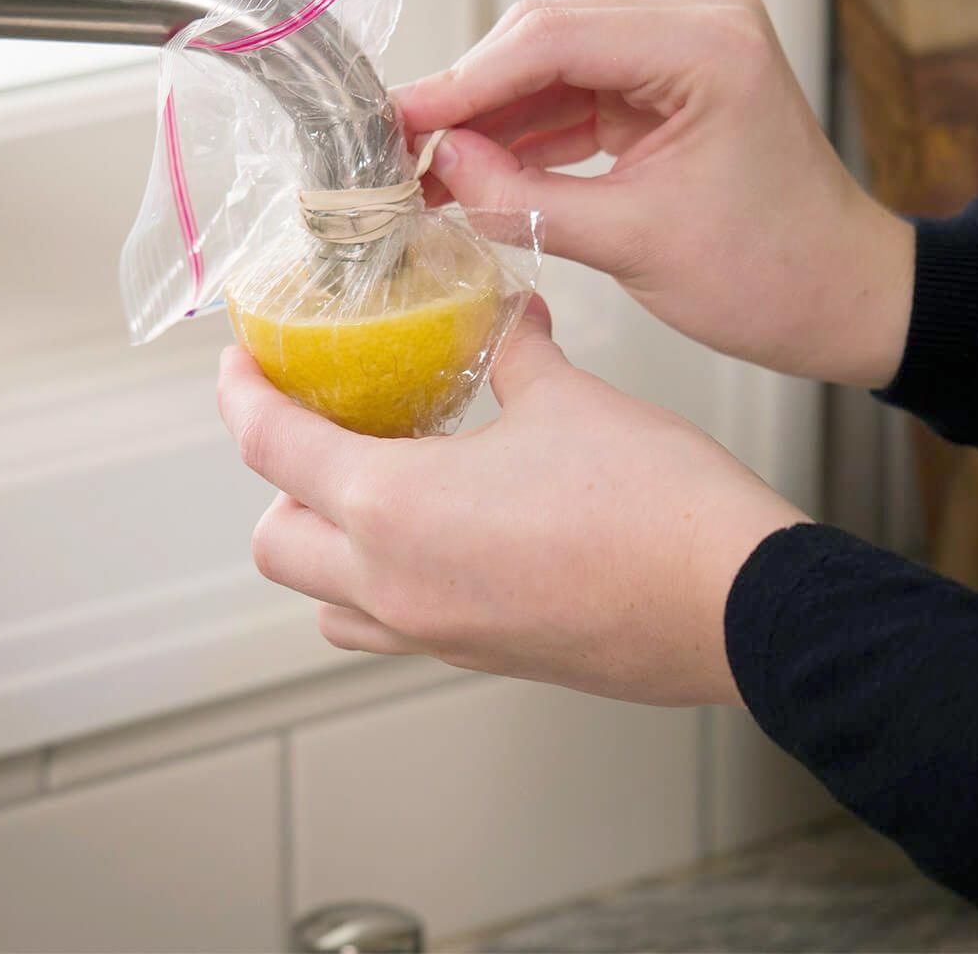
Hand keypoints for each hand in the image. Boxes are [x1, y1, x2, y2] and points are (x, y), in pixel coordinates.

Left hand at [217, 299, 806, 705]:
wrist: (736, 603)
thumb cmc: (654, 504)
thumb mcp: (568, 400)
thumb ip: (517, 354)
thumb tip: (512, 320)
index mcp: (395, 507)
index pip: (271, 448)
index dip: (242, 395)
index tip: (240, 366)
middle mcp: (397, 584)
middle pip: (275, 540)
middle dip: (279, 479)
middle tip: (323, 425)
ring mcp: (437, 633)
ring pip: (325, 600)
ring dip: (325, 543)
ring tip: (374, 487)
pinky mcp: (481, 657)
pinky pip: (391, 627)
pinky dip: (383, 582)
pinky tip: (443, 534)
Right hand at [395, 0, 914, 388]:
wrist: (839, 297)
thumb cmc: (770, 276)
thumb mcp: (635, 242)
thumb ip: (524, 200)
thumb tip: (442, 165)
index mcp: (706, 47)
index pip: (553, 40)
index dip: (465, 81)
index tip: (399, 119)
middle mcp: (697, 26)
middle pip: (547, 42)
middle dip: (470, 97)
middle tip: (399, 145)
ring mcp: (683, 53)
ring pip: (554, 70)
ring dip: (492, 120)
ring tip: (425, 167)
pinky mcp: (668, 88)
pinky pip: (577, 101)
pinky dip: (528, 137)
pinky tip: (476, 169)